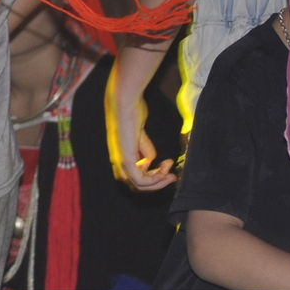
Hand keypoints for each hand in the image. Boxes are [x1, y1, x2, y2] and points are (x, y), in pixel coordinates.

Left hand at [104, 56, 174, 190]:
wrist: (124, 103)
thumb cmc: (131, 113)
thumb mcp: (139, 133)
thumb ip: (144, 147)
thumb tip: (151, 160)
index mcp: (120, 156)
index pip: (134, 178)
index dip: (152, 177)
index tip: (167, 166)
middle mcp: (118, 162)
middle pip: (136, 186)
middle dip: (157, 183)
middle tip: (172, 175)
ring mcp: (120, 161)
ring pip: (138, 186)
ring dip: (158, 182)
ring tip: (170, 171)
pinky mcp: (125, 159)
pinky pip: (139, 180)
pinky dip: (154, 179)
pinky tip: (162, 167)